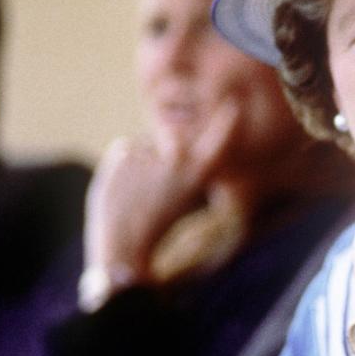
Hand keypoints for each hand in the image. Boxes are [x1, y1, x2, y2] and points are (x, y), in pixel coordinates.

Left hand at [83, 101, 239, 282]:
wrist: (124, 248)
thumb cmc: (156, 227)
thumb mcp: (185, 198)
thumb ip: (183, 167)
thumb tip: (170, 138)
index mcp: (200, 172)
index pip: (221, 136)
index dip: (228, 122)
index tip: (234, 107)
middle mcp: (179, 157)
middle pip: (174, 138)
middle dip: (166, 152)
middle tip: (155, 191)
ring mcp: (151, 152)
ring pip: (146, 149)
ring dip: (140, 167)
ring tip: (137, 198)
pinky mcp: (124, 152)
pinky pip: (125, 152)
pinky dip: (120, 170)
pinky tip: (122, 192)